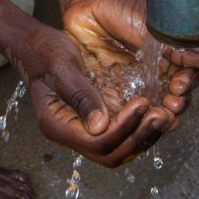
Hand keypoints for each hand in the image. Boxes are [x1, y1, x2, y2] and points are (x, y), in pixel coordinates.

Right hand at [0, 12, 172, 166]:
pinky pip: (120, 136)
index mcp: (56, 124)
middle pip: (110, 154)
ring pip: (118, 150)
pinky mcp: (94, 122)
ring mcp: (81, 131)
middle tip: (161, 114)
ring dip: (143, 136)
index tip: (142, 103)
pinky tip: (155, 111)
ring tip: (164, 114)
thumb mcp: (61, 66)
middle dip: (138, 138)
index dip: (123, 128)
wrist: (34, 44)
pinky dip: (139, 129)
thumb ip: (80, 95)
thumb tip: (100, 126)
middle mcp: (69, 134)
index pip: (96, 143)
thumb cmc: (44, 51)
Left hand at [63, 0, 198, 120]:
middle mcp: (153, 75)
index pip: (185, 81)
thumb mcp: (156, 29)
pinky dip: (131, 115)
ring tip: (158, 111)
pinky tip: (135, 114)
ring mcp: (132, 84)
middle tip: (172, 102)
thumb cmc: (123, 9)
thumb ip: (182, 47)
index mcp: (168, 59)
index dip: (185, 86)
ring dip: (157, 112)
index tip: (181, 86)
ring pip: (150, 107)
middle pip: (170, 99)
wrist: (89, 4)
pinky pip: (123, 108)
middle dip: (175, 103)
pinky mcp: (111, 91)